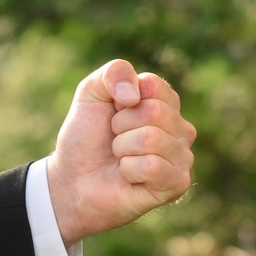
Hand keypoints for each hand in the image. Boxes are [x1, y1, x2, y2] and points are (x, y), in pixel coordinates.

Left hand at [45, 59, 197, 244]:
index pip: (153, 85)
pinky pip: (152, 165)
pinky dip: (129, 170)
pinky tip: (128, 177)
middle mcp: (180, 128)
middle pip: (153, 111)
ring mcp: (182, 157)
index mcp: (165, 103)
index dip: (122, 99)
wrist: (73, 180)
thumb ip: (115, 72)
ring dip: (122, 149)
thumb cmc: (87, 137)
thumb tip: (135, 96)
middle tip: (114, 140)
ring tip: (120, 159)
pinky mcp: (177, 184)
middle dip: (121, 126)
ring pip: (151, 138)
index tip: (113, 113)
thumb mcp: (91, 92)